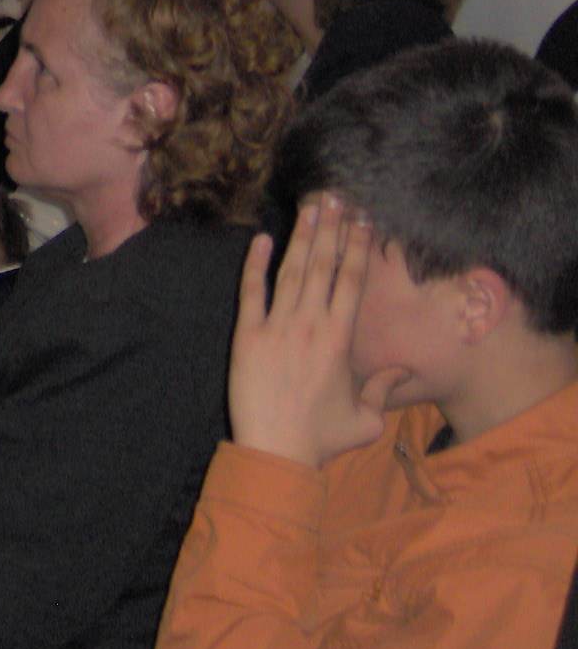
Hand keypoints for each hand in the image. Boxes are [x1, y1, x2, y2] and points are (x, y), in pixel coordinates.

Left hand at [228, 195, 405, 468]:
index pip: (351, 282)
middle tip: (337, 197)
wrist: (277, 451)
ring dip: (302, 238)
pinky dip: (255, 265)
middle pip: (324, 267)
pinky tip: (260, 238)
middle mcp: (311, 324)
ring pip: (292, 272)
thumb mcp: (366, 419)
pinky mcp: (247, 335)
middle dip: (332, 229)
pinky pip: (252, 292)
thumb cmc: (322, 438)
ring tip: (310, 207)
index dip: (358, 248)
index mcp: (341, 339)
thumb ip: (383, 390)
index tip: (363, 220)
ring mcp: (277, 327)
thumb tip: (401, 369)